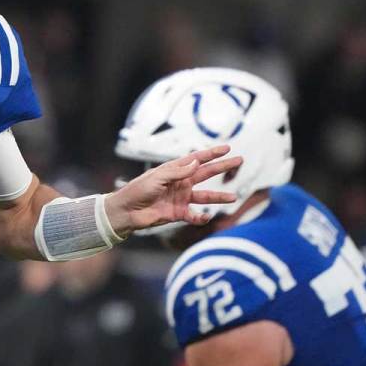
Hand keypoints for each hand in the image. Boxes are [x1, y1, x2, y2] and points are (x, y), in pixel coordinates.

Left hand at [105, 145, 242, 235]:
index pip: (196, 159)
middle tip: (239, 160)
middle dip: (222, 167)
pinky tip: (206, 217)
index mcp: (174, 170)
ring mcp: (181, 198)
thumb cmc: (137, 190)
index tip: (227, 148)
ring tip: (234, 196)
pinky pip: (194, 215)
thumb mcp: (157, 178)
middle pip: (206, 173)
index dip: (211, 153)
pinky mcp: (178, 213)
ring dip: (219, 197)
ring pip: (205, 196)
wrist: (126, 211)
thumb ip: (177, 172)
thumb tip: (197, 162)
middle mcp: (181, 183)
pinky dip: (201, 217)